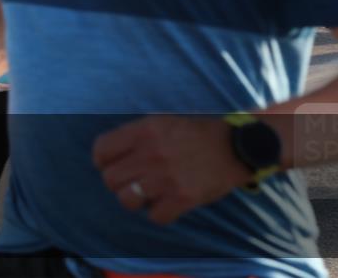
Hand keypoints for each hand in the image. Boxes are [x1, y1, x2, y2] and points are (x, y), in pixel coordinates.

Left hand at [93, 115, 252, 224]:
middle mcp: (151, 153)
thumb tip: (110, 152)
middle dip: (117, 182)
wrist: (236, 146)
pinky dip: (158, 213)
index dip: (101, 161)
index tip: (108, 165)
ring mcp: (166, 177)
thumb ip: (136, 135)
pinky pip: (155, 216)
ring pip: (127, 200)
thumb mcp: (161, 121)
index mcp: (144, 131)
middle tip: (129, 182)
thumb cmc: (196, 133)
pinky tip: (166, 204)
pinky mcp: (183, 197)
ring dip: (134, 200)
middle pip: (110, 178)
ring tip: (145, 194)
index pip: (102, 150)